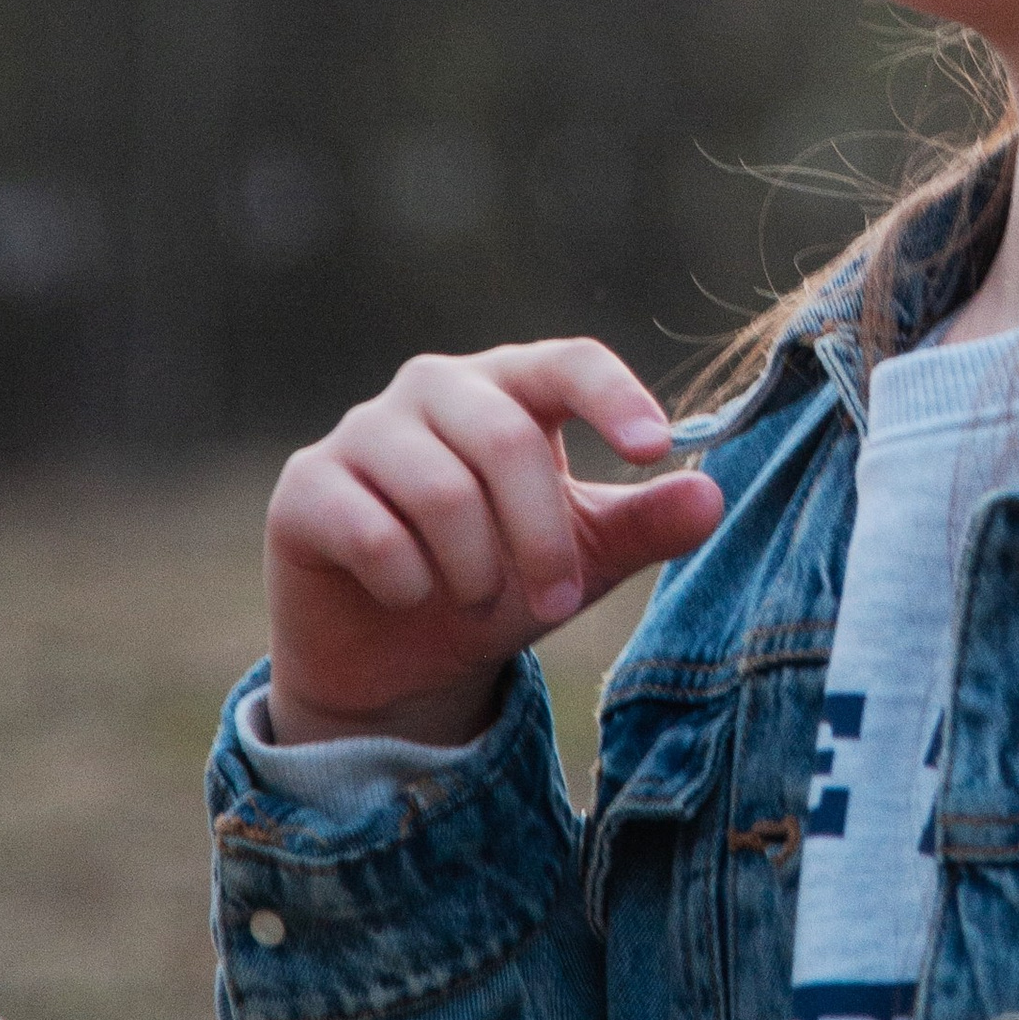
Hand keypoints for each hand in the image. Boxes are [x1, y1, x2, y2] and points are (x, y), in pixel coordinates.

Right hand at [260, 339, 725, 747]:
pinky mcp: (306, 487)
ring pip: (441, 490)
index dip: (613, 396)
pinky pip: (372, 532)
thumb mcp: (586, 558)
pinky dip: (409, 583)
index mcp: (509, 387)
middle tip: (561, 601)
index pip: (566, 361)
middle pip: (505, 440)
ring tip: (480, 602)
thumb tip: (712, 497)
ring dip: (476, 569)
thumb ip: (646, 524)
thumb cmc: (500, 582)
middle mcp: (433, 388)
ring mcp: (363, 432)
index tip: (655, 449)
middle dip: (542, 535)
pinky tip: (410, 597)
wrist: (395, 658)